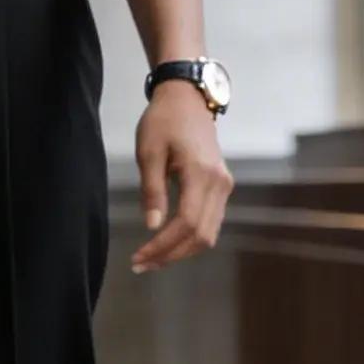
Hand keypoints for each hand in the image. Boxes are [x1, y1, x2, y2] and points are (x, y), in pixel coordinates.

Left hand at [131, 83, 232, 272]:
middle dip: (171, 255)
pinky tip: (168, 242)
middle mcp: (219, 184)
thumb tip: (152, 227)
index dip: (163, 246)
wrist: (187, 98)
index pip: (186, 223)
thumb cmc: (163, 120)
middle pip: (200, 235)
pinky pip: (210, 222)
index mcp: (201, 174)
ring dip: (181, 250)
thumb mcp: (149, 152)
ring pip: (209, 233)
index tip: (139, 258)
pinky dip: (190, 238)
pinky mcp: (221, 186)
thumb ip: (152, 190)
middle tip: (141, 265)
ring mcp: (224, 186)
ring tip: (152, 258)